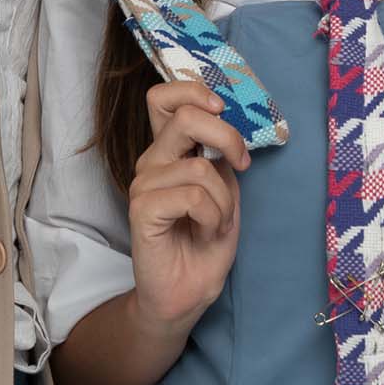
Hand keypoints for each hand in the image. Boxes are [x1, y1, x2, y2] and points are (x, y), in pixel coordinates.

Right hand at [128, 81, 249, 332]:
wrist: (186, 293)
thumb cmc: (205, 243)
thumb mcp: (225, 191)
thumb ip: (220, 157)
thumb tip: (228, 132)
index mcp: (169, 151)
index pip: (163, 97)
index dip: (194, 91)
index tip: (221, 110)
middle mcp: (152, 161)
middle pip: (185, 116)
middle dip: (227, 137)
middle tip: (241, 165)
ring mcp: (144, 184)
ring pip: (201, 167)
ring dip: (224, 201)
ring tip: (216, 223)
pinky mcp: (142, 209)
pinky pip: (193, 197)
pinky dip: (213, 217)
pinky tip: (206, 233)